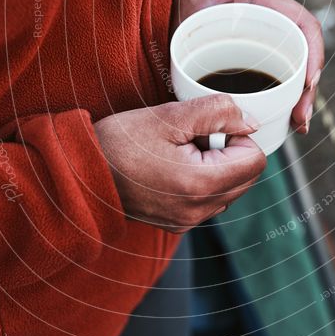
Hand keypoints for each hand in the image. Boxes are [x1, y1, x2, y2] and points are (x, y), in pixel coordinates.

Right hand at [94, 95, 265, 232]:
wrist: (79, 173)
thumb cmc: (119, 143)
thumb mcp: (169, 116)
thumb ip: (217, 113)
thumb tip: (250, 122)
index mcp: (200, 184)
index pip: (255, 160)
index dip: (237, 135)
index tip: (208, 128)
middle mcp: (198, 211)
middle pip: (246, 176)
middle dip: (228, 151)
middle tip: (191, 138)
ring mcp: (188, 221)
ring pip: (230, 188)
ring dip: (215, 166)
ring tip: (179, 152)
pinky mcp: (178, 222)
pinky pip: (210, 199)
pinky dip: (201, 180)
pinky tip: (172, 167)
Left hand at [172, 0, 323, 132]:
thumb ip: (195, 17)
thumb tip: (183, 55)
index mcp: (271, 2)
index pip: (304, 26)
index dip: (312, 54)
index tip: (308, 81)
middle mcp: (281, 21)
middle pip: (306, 55)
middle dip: (307, 90)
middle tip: (300, 119)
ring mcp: (276, 37)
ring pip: (297, 68)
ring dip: (300, 97)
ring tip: (297, 124)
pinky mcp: (266, 51)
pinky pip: (281, 73)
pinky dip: (286, 95)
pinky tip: (284, 119)